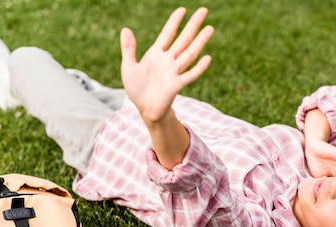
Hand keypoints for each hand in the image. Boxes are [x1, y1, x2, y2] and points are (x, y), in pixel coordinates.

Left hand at [120, 7, 213, 123]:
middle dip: (193, 25)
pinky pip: (189, 75)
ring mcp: (174, 72)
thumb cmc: (137, 89)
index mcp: (156, 54)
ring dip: (200, 41)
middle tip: (204, 10)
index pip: (168, 34)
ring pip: (189, 54)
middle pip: (183, 39)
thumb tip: (126, 29)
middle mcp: (168, 61)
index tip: (183, 9)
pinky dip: (198, 68)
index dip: (174, 22)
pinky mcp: (176, 85)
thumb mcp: (128, 66)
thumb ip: (128, 48)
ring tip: (209, 28)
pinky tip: (207, 58)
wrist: (144, 109)